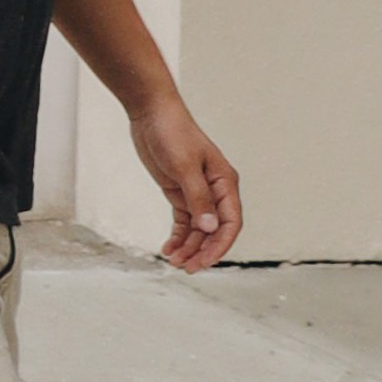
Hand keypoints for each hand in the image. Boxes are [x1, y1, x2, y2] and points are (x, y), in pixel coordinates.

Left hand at [132, 94, 242, 271]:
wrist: (151, 112)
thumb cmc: (172, 132)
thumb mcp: (184, 166)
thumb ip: (198, 198)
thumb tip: (210, 228)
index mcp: (225, 183)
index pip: (231, 222)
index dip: (220, 245)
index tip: (205, 262)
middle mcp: (215, 191)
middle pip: (214, 231)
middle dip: (202, 251)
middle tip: (186, 268)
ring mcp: (197, 193)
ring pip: (198, 230)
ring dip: (188, 247)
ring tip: (174, 262)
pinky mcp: (179, 192)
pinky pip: (183, 222)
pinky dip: (178, 236)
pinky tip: (169, 248)